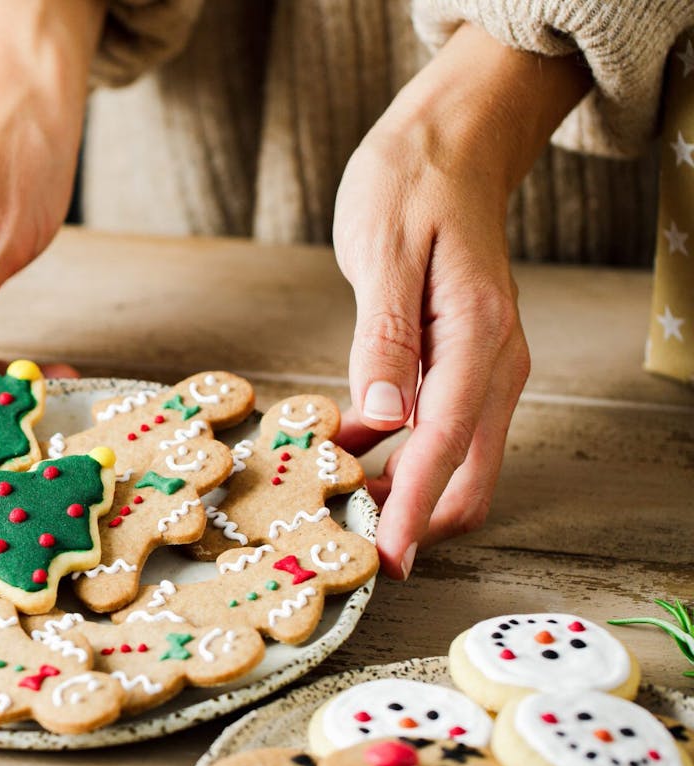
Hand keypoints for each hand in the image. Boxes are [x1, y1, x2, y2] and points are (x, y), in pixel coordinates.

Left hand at [333, 24, 588, 577]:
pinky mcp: (458, 364)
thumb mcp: (384, 253)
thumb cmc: (412, 184)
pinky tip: (342, 453)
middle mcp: (493, 362)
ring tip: (332, 505)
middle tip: (346, 545)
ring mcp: (481, 367)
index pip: (446, 446)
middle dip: (414, 519)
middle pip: (466, 475)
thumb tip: (386, 419)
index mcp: (478, 337)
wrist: (450, 142)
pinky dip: (396, 456)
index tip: (384, 560)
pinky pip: (435, 431)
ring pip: (452, 460)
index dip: (413, 511)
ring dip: (402, 492)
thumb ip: (384, 338)